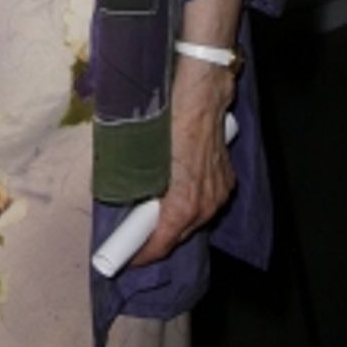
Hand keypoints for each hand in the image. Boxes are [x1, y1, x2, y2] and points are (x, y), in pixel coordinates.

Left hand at [131, 55, 235, 265]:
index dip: (139, 253)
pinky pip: (204, 201)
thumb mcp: (142, 151)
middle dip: (154, 236)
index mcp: (184, 202)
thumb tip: (119, 192)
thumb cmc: (169, 116)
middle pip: (178, 234)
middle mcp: (206, 203)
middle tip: (131, 233)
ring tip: (150, 212)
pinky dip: (189, 202)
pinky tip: (173, 191)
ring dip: (172, 218)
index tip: (124, 258)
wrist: (202, 88)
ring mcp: (219, 191)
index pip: (160, 242)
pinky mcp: (226, 179)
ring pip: (193, 219)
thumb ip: (135, 179)